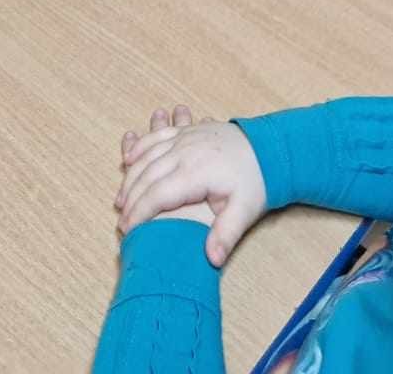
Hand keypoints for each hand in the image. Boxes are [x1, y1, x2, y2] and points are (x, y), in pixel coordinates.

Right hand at [116, 105, 265, 266]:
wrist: (272, 147)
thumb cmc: (257, 179)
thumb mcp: (245, 210)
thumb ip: (226, 234)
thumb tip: (212, 260)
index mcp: (196, 172)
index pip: (158, 194)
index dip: (139, 213)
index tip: (128, 231)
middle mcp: (185, 152)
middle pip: (147, 176)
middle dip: (130, 200)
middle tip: (121, 222)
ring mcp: (185, 138)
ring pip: (147, 156)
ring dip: (130, 177)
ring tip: (121, 200)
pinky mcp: (188, 132)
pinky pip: (156, 138)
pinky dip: (140, 148)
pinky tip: (129, 159)